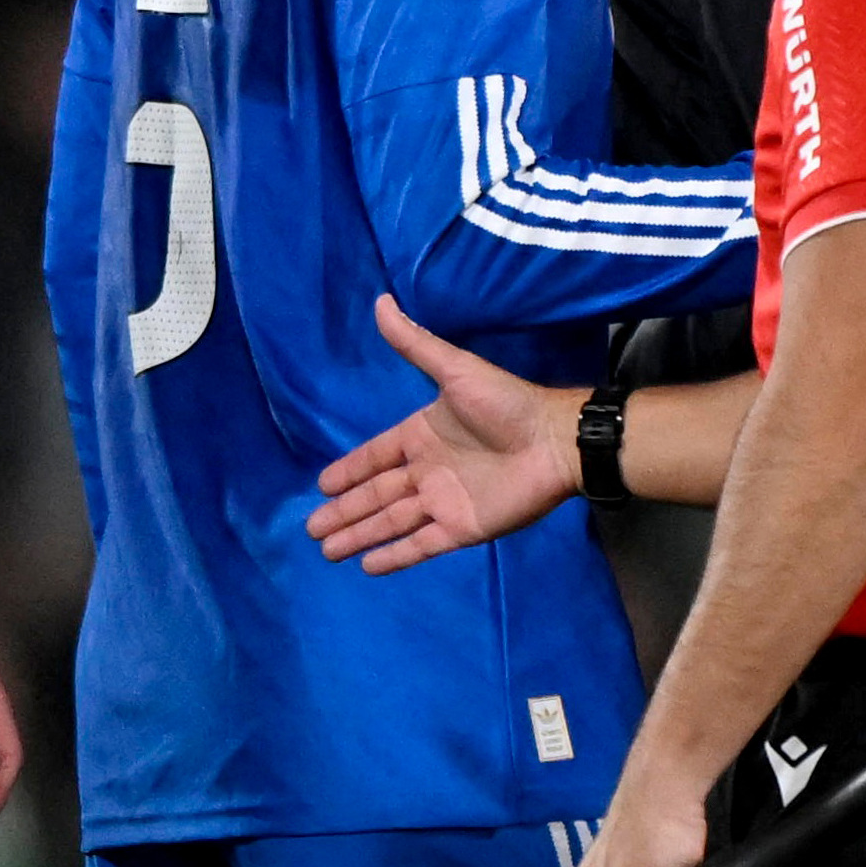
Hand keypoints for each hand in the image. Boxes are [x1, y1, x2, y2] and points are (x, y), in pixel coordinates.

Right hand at [310, 298, 581, 570]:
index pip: (375, 457)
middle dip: (344, 511)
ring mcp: (444, 502)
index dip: (349, 471)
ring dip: (359, 534)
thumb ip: (416, 344)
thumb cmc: (507, 404)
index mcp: (422, 436)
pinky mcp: (462, 528)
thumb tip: (381, 301)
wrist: (555, 442)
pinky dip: (395, 555)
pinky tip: (367, 565)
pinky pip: (420, 545)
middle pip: (376, 495)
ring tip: (326, 549)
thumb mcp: (456, 370)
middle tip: (310, 529)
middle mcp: (428, 472)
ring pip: (390, 522)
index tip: (321, 486)